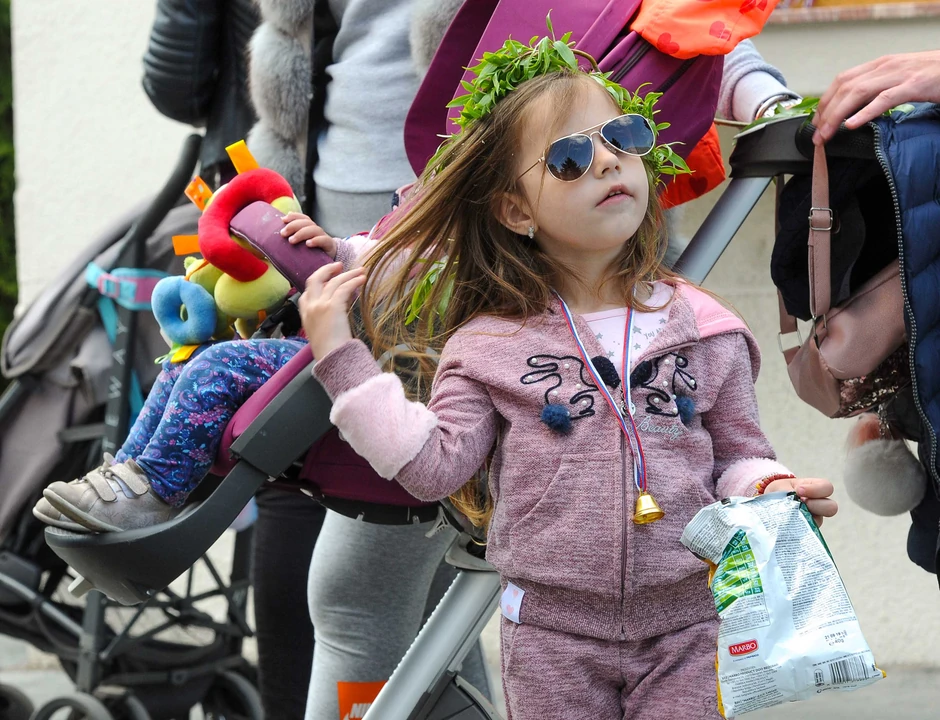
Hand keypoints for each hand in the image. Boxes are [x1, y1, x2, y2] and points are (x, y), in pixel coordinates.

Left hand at [281, 212, 337, 257]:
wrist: (329, 261)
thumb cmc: (311, 252)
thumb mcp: (300, 244)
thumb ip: (292, 235)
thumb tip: (281, 222)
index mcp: (310, 228)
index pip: (303, 218)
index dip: (294, 216)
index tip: (283, 220)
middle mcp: (316, 230)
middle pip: (307, 223)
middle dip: (293, 226)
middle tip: (283, 234)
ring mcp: (323, 237)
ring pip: (314, 229)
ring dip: (301, 233)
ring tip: (291, 241)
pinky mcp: (329, 245)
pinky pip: (324, 240)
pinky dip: (316, 240)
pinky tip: (308, 244)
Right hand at [299, 262, 366, 359]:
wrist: (331, 358)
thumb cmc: (329, 351)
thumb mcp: (321, 333)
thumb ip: (326, 319)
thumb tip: (340, 307)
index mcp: (305, 314)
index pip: (307, 292)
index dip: (319, 283)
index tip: (331, 280)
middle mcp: (310, 306)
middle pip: (315, 279)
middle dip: (326, 270)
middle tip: (339, 266)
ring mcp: (320, 305)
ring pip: (334, 282)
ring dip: (348, 274)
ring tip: (361, 271)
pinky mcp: (332, 306)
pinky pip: (344, 288)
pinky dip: (354, 281)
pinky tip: (363, 279)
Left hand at [763, 476, 836, 526]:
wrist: (770, 504)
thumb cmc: (779, 492)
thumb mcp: (781, 488)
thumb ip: (786, 492)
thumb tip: (791, 506)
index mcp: (815, 489)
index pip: (827, 487)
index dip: (816, 489)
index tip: (799, 490)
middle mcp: (819, 505)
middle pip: (831, 507)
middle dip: (816, 505)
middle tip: (801, 504)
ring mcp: (814, 519)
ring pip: (820, 521)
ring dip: (807, 518)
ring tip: (793, 515)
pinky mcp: (807, 530)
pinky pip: (809, 532)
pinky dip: (799, 528)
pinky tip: (789, 525)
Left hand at [813, 51, 939, 143]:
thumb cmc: (933, 75)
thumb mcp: (900, 78)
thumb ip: (879, 89)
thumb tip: (856, 110)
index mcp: (881, 65)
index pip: (843, 80)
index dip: (825, 101)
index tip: (816, 121)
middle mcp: (886, 66)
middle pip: (845, 88)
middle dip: (826, 112)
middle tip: (817, 134)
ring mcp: (900, 74)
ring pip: (858, 93)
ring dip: (837, 116)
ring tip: (827, 134)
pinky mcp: (915, 85)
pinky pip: (885, 99)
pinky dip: (865, 112)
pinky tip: (851, 125)